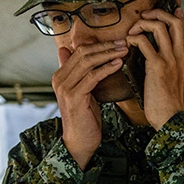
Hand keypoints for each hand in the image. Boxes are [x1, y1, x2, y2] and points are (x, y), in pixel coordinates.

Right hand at [53, 39, 128, 168]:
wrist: (80, 140)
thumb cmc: (85, 117)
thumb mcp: (83, 92)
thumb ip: (81, 74)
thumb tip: (76, 54)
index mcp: (60, 75)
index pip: (79, 51)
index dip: (98, 45)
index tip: (116, 42)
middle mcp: (59, 79)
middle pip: (83, 53)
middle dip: (105, 46)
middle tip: (123, 43)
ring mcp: (65, 87)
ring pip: (88, 62)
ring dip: (108, 54)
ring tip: (124, 50)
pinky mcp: (74, 96)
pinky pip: (92, 77)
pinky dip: (106, 68)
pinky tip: (118, 64)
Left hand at [127, 3, 183, 128]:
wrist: (171, 119)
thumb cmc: (171, 106)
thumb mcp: (179, 84)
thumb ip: (176, 70)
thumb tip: (167, 63)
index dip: (175, 17)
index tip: (169, 11)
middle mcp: (180, 57)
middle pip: (175, 22)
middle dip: (159, 13)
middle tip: (146, 16)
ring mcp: (170, 60)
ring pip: (160, 27)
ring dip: (143, 24)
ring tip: (134, 30)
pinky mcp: (157, 66)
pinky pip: (143, 42)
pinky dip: (133, 38)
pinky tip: (128, 44)